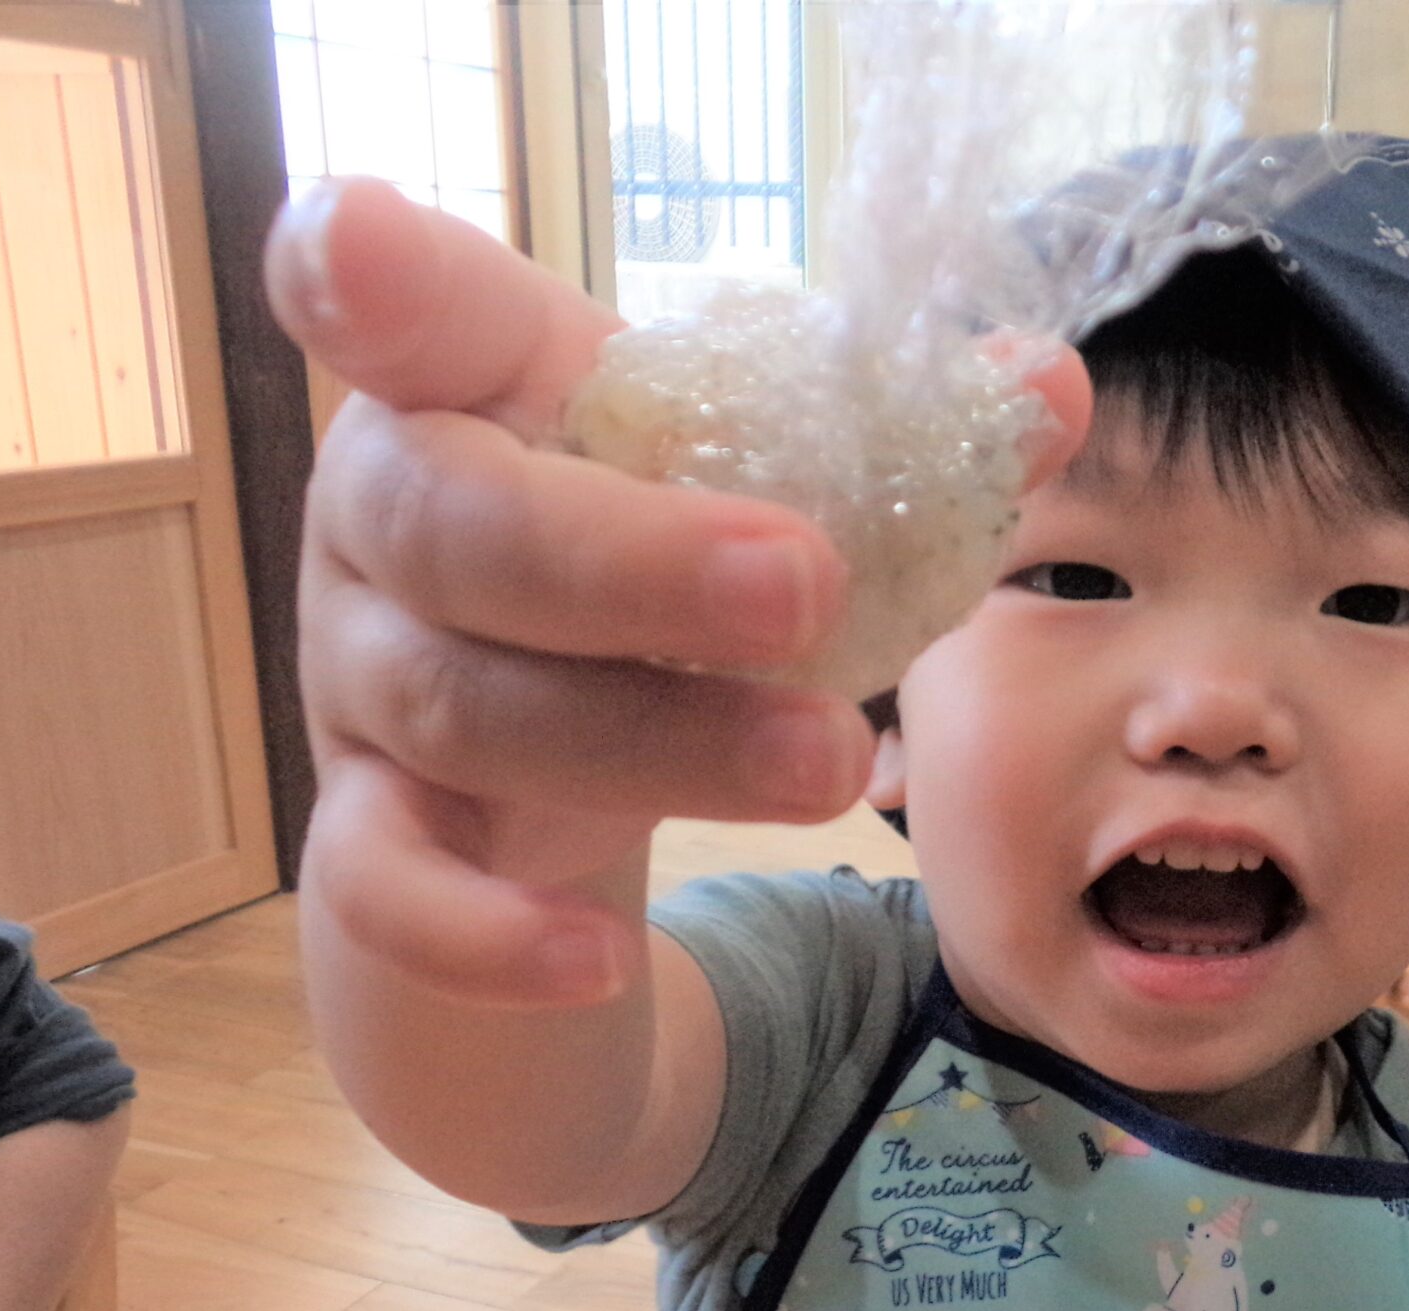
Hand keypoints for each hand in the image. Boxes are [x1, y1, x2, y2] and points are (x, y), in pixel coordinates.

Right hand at [268, 178, 1089, 1007]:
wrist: (535, 777)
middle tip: (801, 586)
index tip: (367, 247)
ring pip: (467, 707)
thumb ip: (895, 442)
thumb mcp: (752, 491)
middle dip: (630, 560)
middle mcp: (385, 520)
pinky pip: (385, 886)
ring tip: (831, 766)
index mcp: (473, 389)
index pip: (404, 307)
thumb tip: (1048, 390)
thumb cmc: (649, 577)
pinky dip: (485, 932)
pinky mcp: (367, 828)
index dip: (369, 273)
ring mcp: (360, 681)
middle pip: (455, 525)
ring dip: (657, 740)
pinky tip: (596, 965)